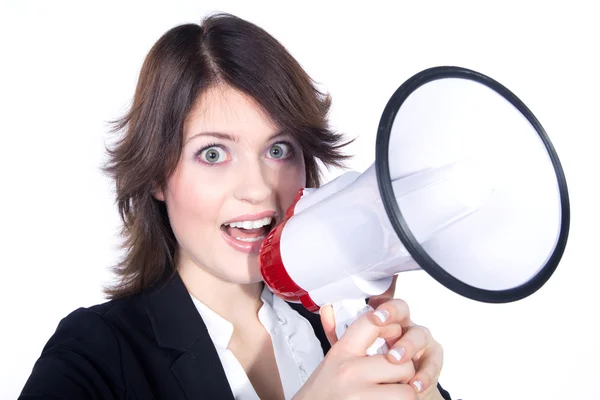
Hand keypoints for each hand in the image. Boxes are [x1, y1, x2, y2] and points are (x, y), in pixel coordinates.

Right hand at [294, 305, 419, 399]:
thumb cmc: (322, 393)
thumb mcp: (329, 363)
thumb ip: (335, 335)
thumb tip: (327, 308)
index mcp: (342, 353)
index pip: (372, 323)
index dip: (391, 327)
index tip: (394, 339)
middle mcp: (350, 372)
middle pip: (401, 363)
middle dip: (404, 373)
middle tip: (396, 379)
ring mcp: (360, 396)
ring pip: (407, 391)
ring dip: (405, 394)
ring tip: (392, 393)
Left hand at [320, 293, 444, 398]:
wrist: (391, 387)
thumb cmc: (372, 365)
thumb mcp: (354, 349)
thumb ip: (339, 331)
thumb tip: (325, 310)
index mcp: (384, 318)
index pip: (384, 300)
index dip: (382, 305)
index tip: (376, 315)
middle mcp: (402, 324)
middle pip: (403, 310)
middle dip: (395, 317)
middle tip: (383, 328)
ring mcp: (419, 341)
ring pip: (419, 334)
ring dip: (409, 346)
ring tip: (396, 359)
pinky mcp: (431, 360)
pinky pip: (433, 362)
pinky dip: (425, 373)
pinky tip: (415, 384)